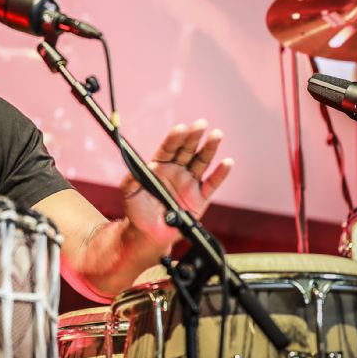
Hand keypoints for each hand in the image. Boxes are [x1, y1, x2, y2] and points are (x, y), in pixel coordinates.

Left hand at [120, 119, 232, 250]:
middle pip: (187, 150)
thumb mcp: (129, 192)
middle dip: (194, 137)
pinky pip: (212, 183)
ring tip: (216, 135)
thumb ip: (132, 179)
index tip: (181, 128)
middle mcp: (176, 170)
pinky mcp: (200, 198)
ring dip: (209, 148)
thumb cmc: (137, 210)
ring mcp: (189, 182)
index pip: (169, 148)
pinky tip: (227, 162)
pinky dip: (220, 173)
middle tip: (201, 124)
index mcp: (160, 166)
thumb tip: (138, 168)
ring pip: (201, 162)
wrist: (148, 233)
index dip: (175, 138)